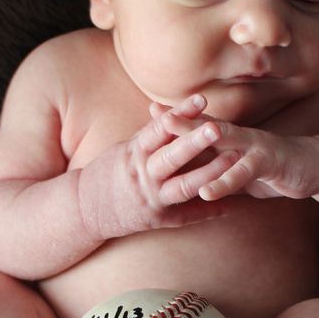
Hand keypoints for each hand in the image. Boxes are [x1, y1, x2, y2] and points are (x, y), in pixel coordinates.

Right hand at [93, 95, 239, 235]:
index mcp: (135, 152)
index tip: (202, 99)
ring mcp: (151, 198)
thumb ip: (150, 136)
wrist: (85, 209)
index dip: (180, 114)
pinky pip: (186, 215)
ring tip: (233, 159)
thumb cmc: (108, 174)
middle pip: (172, 156)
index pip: (160, 128)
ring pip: (183, 185)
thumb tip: (170, 112)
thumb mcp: (126, 150)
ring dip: (209, 173)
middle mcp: (143, 174)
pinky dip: (208, 211)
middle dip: (195, 141)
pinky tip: (232, 206)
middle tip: (218, 127)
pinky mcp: (157, 218)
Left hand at [153, 103, 318, 201]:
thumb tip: (192, 168)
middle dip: (182, 121)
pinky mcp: (269, 163)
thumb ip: (217, 164)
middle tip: (157, 116)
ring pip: (224, 142)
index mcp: (232, 138)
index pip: (201, 124)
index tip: (151, 110)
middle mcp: (241, 137)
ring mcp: (255, 147)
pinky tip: (206, 191)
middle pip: (207, 126)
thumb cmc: (272, 167)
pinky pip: (243, 172)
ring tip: (175, 144)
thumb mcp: (239, 166)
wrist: (313, 167)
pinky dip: (224, 182)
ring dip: (200, 142)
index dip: (178, 118)